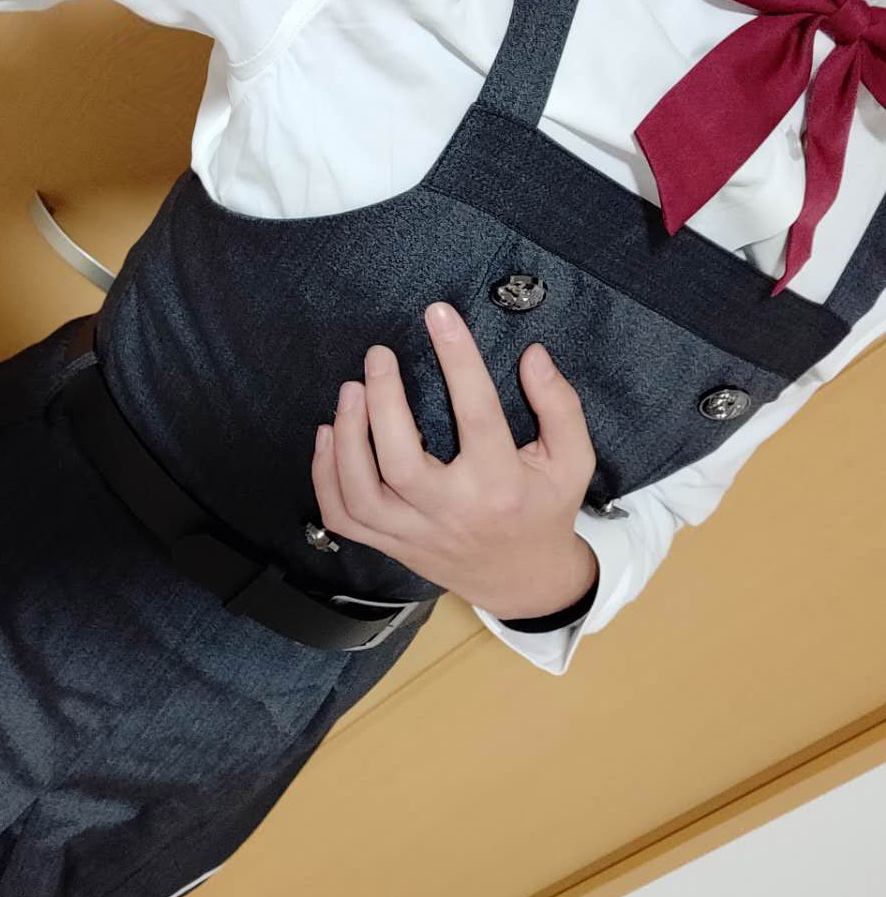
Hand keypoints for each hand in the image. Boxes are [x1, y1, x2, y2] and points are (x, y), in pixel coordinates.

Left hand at [310, 301, 598, 619]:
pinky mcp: (391, 545)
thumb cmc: (544, 510)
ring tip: (349, 391)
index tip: (439, 315)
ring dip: (347, 440)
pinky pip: (344, 518)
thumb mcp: (572, 460)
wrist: (523, 581)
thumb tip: (533, 355)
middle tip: (378, 356)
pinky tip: (328, 436)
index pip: (477, 415)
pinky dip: (325, 478)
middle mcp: (453, 512)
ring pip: (362, 495)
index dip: (458, 359)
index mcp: (501, 486)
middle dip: (383, 403)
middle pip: (402, 462)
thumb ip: (559, 406)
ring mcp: (415, 533)